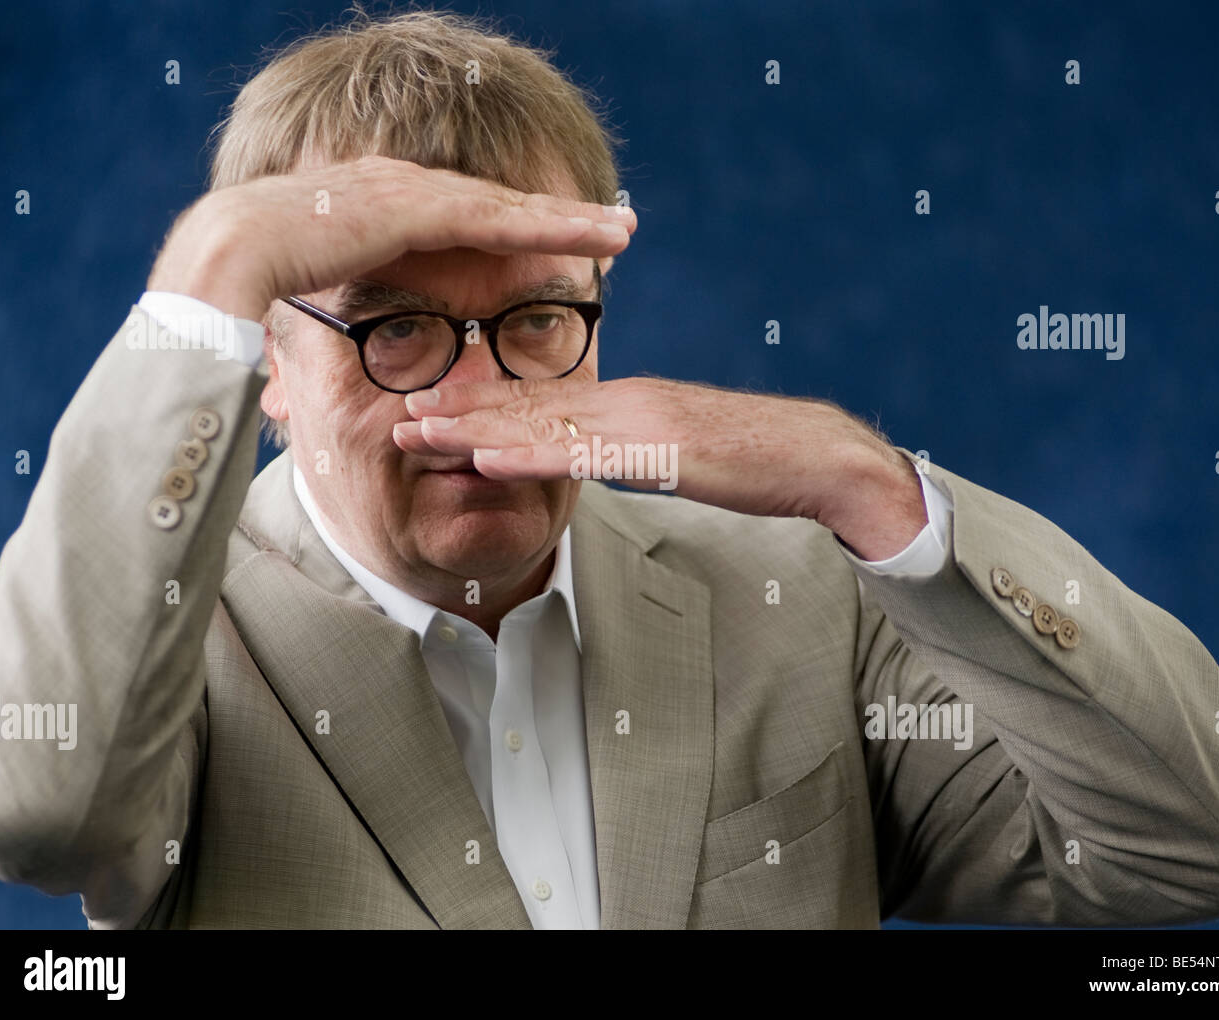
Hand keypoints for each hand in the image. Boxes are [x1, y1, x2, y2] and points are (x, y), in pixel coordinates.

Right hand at [146, 155, 635, 320]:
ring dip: (570, 219)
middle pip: (500, 203)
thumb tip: (368, 328)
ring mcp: (409, 192)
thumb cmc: (257, 281)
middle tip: (617, 225)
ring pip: (510, 206)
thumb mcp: (322, 287)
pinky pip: (496, 220)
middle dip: (560, 215)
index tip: (561, 237)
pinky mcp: (413, 208)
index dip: (518, 225)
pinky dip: (546, 227)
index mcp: (385, 206)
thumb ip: (358, 297)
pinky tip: (589, 236)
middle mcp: (405, 188)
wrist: (221, 253)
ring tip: (622, 231)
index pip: (468, 215)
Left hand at [392, 377, 928, 559]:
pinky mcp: (660, 448)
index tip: (430, 409)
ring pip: (543, 423)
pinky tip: (486, 457)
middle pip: (527, 405)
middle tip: (399, 416)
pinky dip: (531, 454)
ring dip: (475, 428)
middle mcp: (623, 400)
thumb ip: (635, 453)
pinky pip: (585, 453)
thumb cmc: (758, 462)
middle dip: (459, 411)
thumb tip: (596, 463)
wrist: (819, 458)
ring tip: (418, 431)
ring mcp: (640, 420)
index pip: (540, 401)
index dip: (481, 404)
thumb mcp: (681, 456)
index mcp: (626, 402)